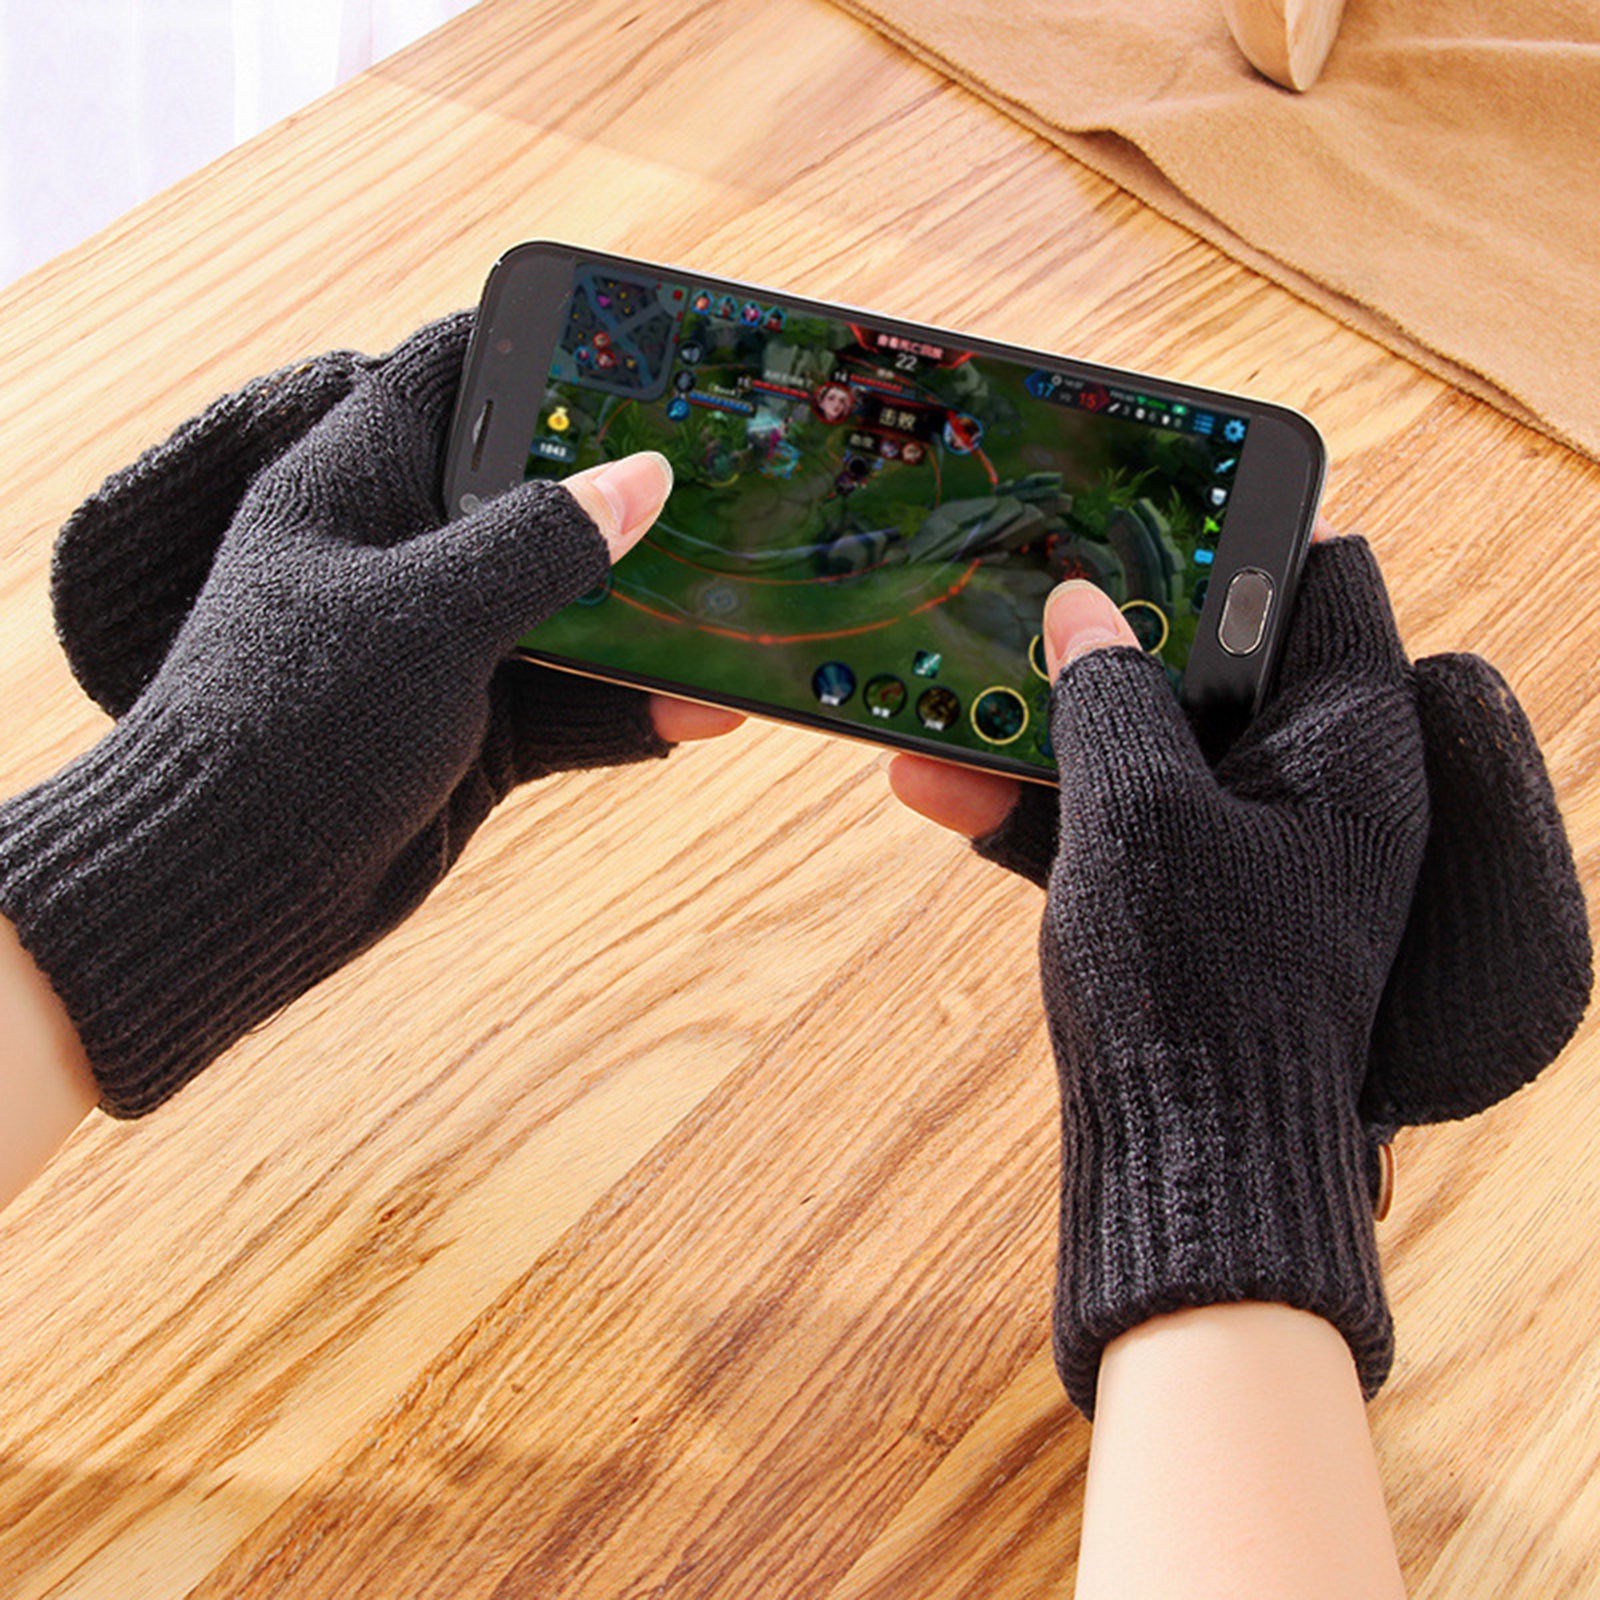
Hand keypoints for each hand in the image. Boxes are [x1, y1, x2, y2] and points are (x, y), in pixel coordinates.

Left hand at [0, 320, 702, 1116]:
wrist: (236, 885)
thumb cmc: (300, 719)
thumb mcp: (430, 612)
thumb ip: (541, 542)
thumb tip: (643, 478)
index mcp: (360, 485)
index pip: (451, 375)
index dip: (536, 346)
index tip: (633, 344)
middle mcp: (403, 555)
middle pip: (530, 495)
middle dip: (620, 491)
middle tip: (719, 475)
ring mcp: (441, 646)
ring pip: (564, 609)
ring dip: (643, 617)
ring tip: (730, 606)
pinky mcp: (471, 728)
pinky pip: (568, 704)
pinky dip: (629, 708)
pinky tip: (702, 710)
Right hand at [889, 528, 1590, 1127]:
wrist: (1188, 1167)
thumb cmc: (1192, 986)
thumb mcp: (1138, 815)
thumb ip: (1105, 696)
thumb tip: (1077, 607)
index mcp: (1347, 747)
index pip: (1326, 584)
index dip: (1241, 537)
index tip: (1144, 513)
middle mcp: (1312, 787)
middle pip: (1215, 661)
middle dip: (1108, 636)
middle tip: (1019, 596)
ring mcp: (1249, 847)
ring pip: (1147, 744)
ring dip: (1048, 727)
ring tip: (945, 704)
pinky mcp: (1190, 900)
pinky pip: (1118, 821)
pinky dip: (1045, 805)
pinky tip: (941, 788)